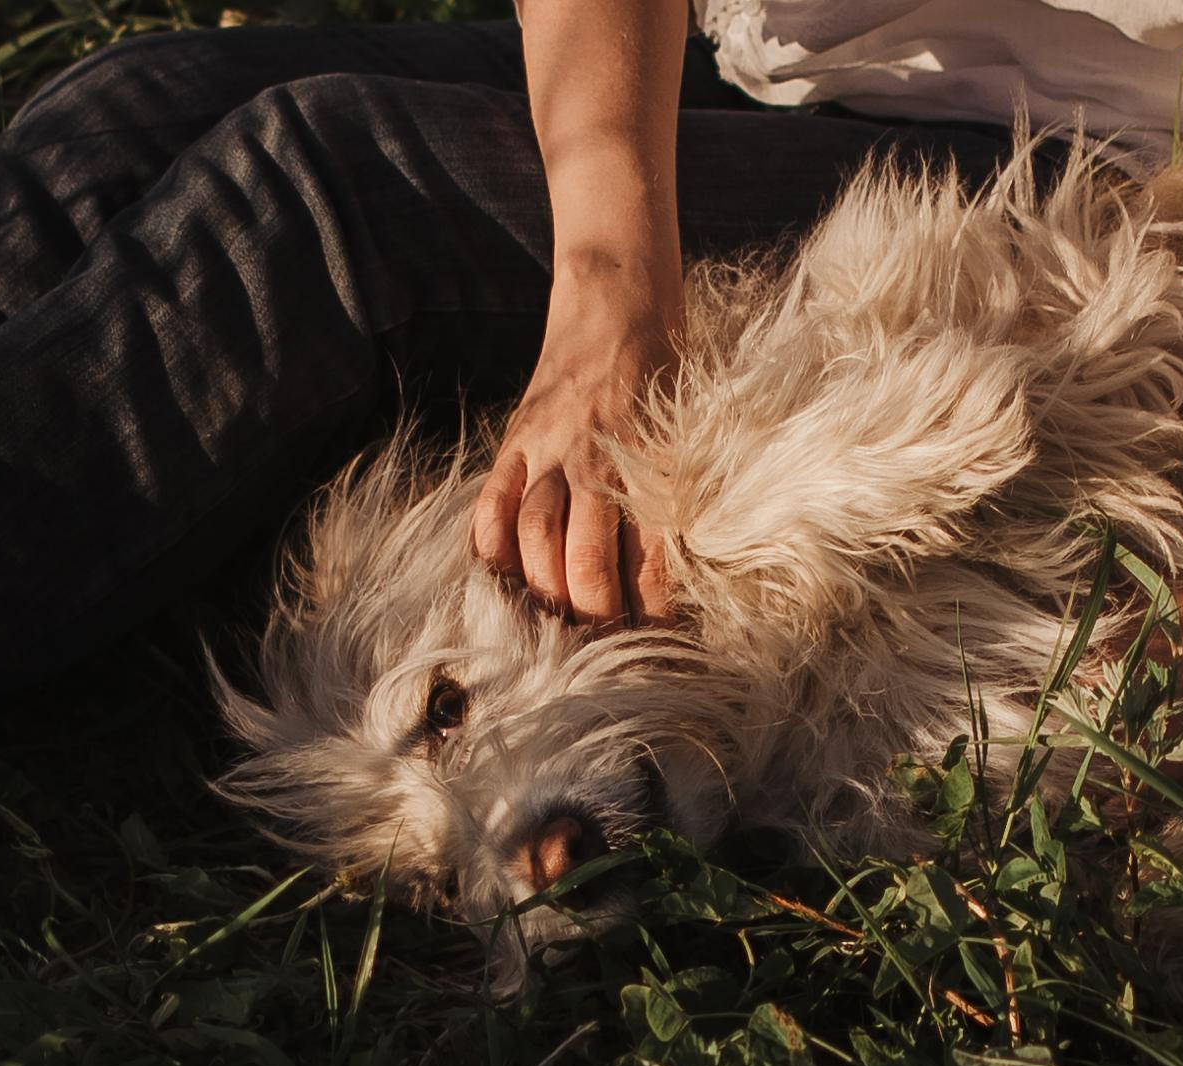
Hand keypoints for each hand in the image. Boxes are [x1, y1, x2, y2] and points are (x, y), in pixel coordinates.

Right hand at [473, 282, 674, 626]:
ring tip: (555, 629)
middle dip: (593, 615)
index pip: (651, 559)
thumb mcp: (690, 433)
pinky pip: (492, 505)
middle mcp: (599, 461)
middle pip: (585, 559)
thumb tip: (677, 574)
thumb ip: (678, 497)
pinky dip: (492, 550)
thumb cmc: (669, 375)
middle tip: (602, 649)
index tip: (659, 648)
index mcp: (653, 464)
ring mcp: (550, 449)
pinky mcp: (516, 440)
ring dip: (545, 591)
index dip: (652, 612)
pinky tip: (502, 580)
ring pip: (537, 538)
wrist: (620, 299)